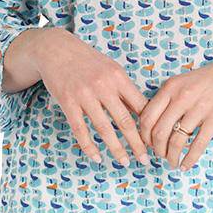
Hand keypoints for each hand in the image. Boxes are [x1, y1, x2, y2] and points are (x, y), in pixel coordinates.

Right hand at [33, 29, 150, 166]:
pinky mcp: (68, 103)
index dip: (149, 125)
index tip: (156, 140)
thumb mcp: (111, 68)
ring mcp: (84, 95)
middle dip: (137, 144)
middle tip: (146, 160)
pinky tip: (97, 157)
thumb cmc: (88, 61)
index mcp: (118, 77)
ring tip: (124, 162)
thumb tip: (142, 113)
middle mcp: (103, 86)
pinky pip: (80, 130)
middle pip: (125, 121)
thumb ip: (125, 89)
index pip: (140, 106)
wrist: (56, 49)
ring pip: (104, 129)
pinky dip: (89, 146)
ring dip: (116, 149)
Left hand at [139, 50, 212, 170]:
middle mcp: (182, 97)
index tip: (148, 143)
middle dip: (157, 149)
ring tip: (173, 162)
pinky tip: (186, 165)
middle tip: (160, 155)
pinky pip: (198, 144)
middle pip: (159, 132)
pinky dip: (190, 159)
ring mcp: (200, 107)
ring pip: (177, 140)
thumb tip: (153, 124)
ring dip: (172, 156)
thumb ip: (168, 98)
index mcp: (171, 87)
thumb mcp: (183, 81)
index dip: (144, 135)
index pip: (147, 116)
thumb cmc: (210, 78)